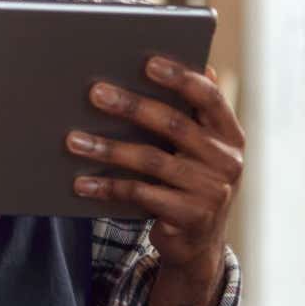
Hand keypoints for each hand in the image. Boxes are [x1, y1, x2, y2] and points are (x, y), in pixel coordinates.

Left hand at [66, 59, 245, 277]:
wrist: (200, 243)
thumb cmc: (192, 180)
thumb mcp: (202, 148)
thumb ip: (195, 113)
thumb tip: (199, 65)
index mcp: (230, 135)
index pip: (210, 98)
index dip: (181, 78)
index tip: (148, 63)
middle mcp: (227, 161)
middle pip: (174, 125)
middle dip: (131, 106)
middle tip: (95, 93)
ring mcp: (210, 191)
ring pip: (151, 161)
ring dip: (108, 148)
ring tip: (74, 139)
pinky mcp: (189, 217)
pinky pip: (140, 194)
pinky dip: (107, 187)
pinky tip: (80, 182)